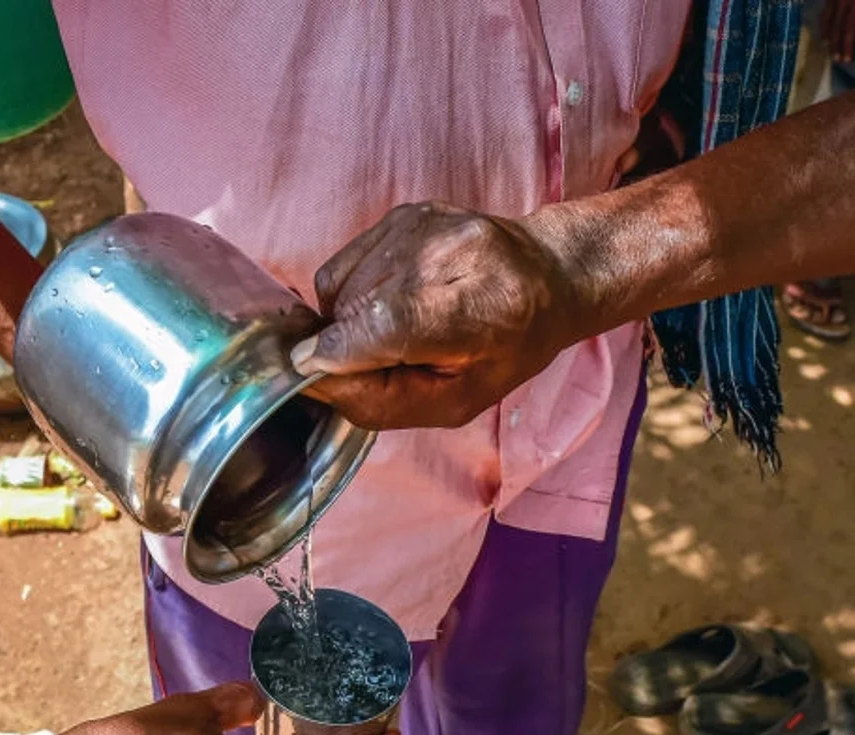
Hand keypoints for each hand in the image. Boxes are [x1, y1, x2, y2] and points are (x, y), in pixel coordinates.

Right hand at [292, 202, 588, 429]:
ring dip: (345, 319)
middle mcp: (452, 252)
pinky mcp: (404, 212)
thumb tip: (308, 373)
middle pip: (356, 305)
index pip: (390, 321)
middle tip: (382, 360)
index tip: (311, 369)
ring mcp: (425, 224)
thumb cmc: (505, 351)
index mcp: (483, 307)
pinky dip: (350, 293)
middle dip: (345, 344)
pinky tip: (389, 299)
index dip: (340, 350)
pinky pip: (343, 264)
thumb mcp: (456, 401)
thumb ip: (381, 399)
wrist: (546, 275)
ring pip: (339, 285)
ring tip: (393, 329)